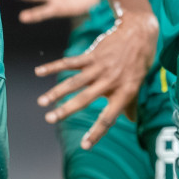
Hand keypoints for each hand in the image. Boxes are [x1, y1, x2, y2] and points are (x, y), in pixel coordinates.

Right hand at [33, 9, 157, 147]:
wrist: (139, 32)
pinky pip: (70, 62)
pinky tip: (39, 71)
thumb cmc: (139, 62)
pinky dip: (53, 66)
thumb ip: (132, 104)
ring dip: (56, 92)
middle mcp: (111, 81)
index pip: (109, 117)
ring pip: (74, 82)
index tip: (84, 145)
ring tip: (42, 102)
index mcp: (124, 93)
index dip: (97, 133)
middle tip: (50, 119)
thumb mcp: (138, 85)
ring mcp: (100, 67)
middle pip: (85, 99)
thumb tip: (133, 122)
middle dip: (66, 110)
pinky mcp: (92, 55)